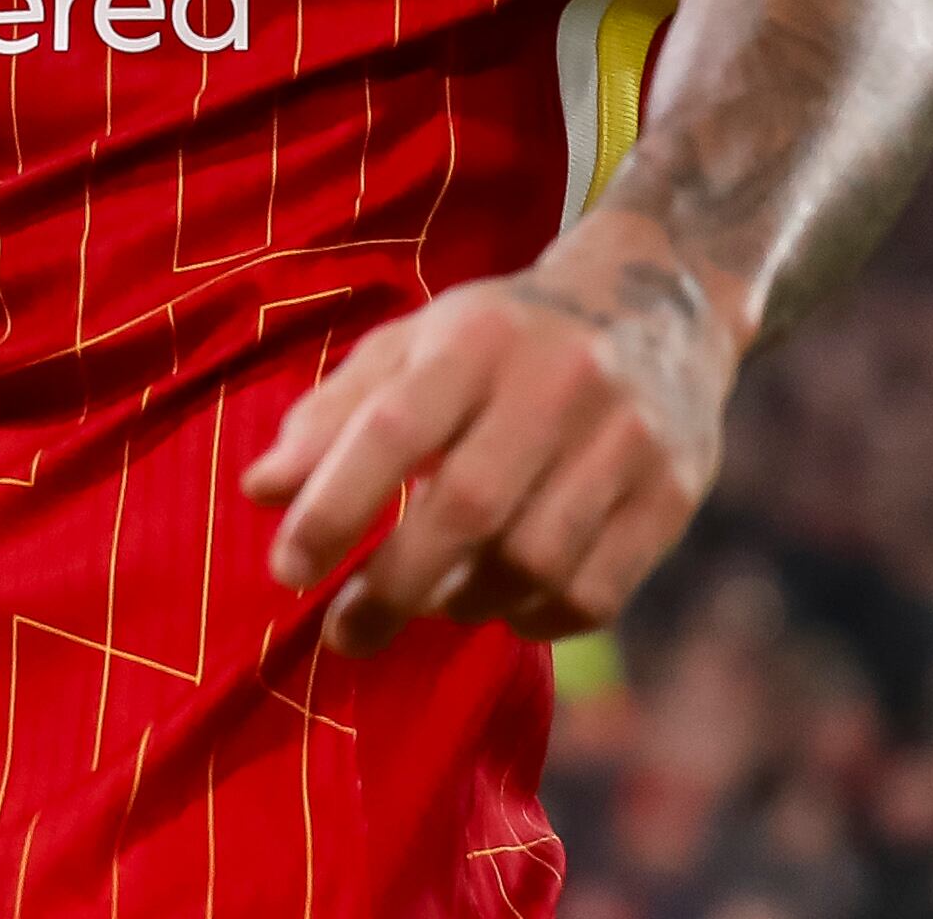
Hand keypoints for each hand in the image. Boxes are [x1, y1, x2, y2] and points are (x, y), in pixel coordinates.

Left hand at [237, 217, 736, 652]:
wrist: (657, 301)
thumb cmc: (503, 336)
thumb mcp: (415, 345)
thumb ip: (334, 414)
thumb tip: (258, 491)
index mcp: (476, 337)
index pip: (393, 427)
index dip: (333, 506)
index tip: (287, 570)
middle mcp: (557, 382)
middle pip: (466, 507)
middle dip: (392, 585)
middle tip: (345, 632)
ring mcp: (626, 441)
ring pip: (532, 562)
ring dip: (465, 603)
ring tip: (432, 602)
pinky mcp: (674, 495)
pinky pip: (593, 594)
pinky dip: (534, 619)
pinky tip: (502, 605)